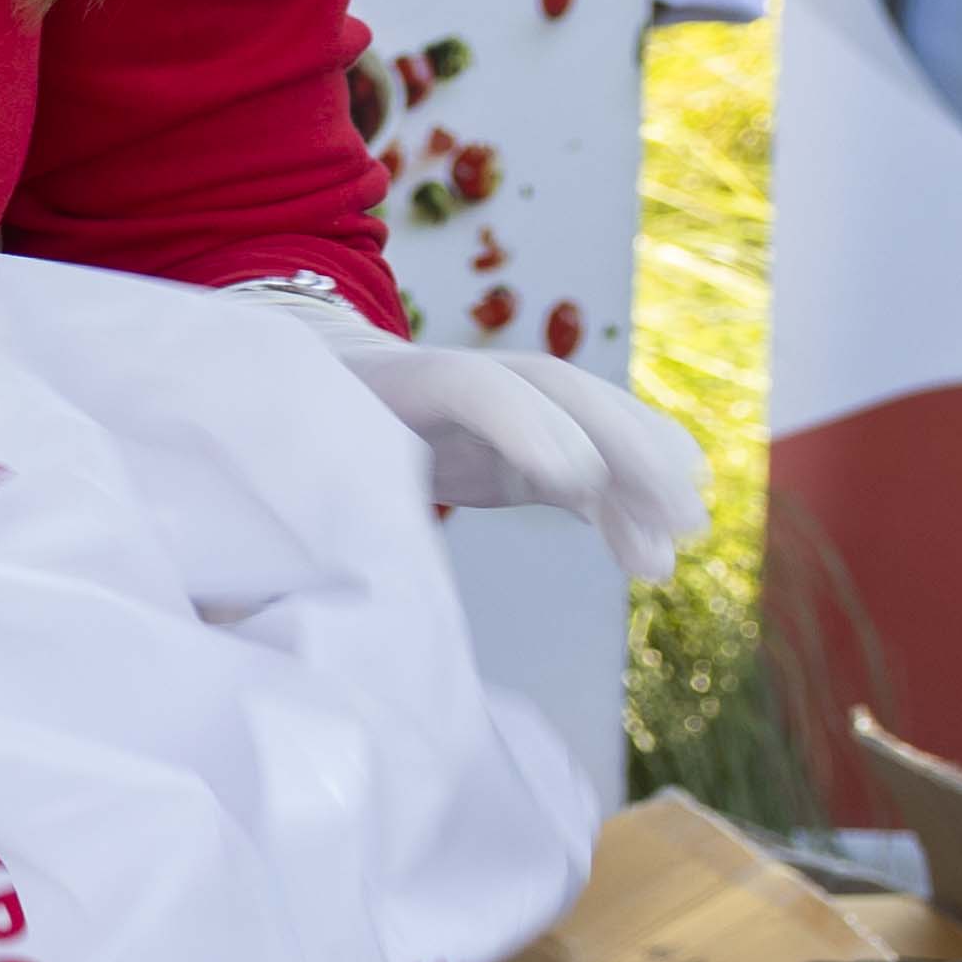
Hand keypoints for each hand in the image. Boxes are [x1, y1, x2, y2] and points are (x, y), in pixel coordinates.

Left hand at [287, 312, 708, 583]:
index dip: (523, 425)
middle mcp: (458, 379)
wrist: (305, 392)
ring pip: (590, 419)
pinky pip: (587, 460)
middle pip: (556, 390)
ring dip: (643, 475)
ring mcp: (500, 405)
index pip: (470, 384)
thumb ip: (295, 500)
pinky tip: (662, 542)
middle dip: (622, 446)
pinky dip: (626, 498)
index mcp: (389, 379)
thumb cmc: (284, 445)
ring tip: (681, 538)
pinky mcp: (519, 445)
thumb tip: (284, 582)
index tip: (569, 486)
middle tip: (674, 512)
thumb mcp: (280, 463)